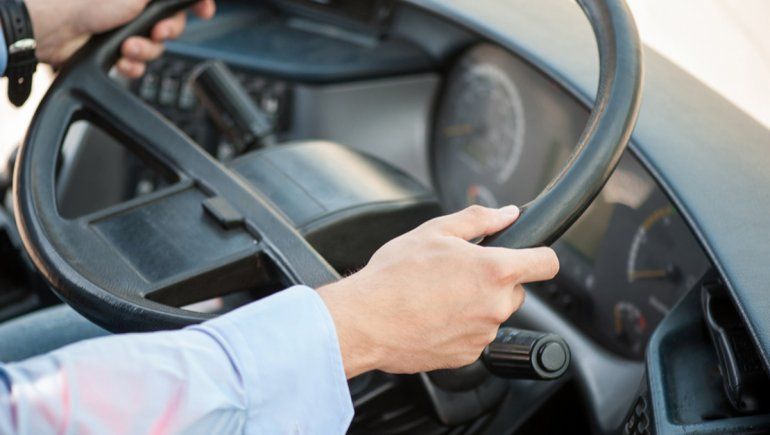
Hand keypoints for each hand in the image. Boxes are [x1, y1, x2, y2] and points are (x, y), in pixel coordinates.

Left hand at [25, 0, 215, 77]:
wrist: (52, 30)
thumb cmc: (85, 2)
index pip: (175, 0)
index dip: (194, 4)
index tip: (204, 11)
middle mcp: (133, 7)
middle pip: (171, 24)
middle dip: (166, 32)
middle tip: (158, 33)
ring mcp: (124, 28)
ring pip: (155, 48)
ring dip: (144, 52)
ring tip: (127, 49)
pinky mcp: (114, 50)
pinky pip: (138, 64)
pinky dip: (132, 66)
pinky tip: (121, 61)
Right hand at [318, 205, 559, 377]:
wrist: (365, 321)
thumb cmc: (394, 276)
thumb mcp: (435, 231)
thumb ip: (479, 219)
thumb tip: (507, 214)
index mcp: (495, 270)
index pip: (547, 263)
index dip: (540, 255)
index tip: (529, 255)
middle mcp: (495, 305)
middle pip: (516, 289)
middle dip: (495, 280)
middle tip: (459, 272)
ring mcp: (482, 334)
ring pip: (493, 313)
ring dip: (476, 303)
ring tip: (438, 295)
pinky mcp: (467, 355)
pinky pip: (474, 335)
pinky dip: (461, 326)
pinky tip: (433, 315)